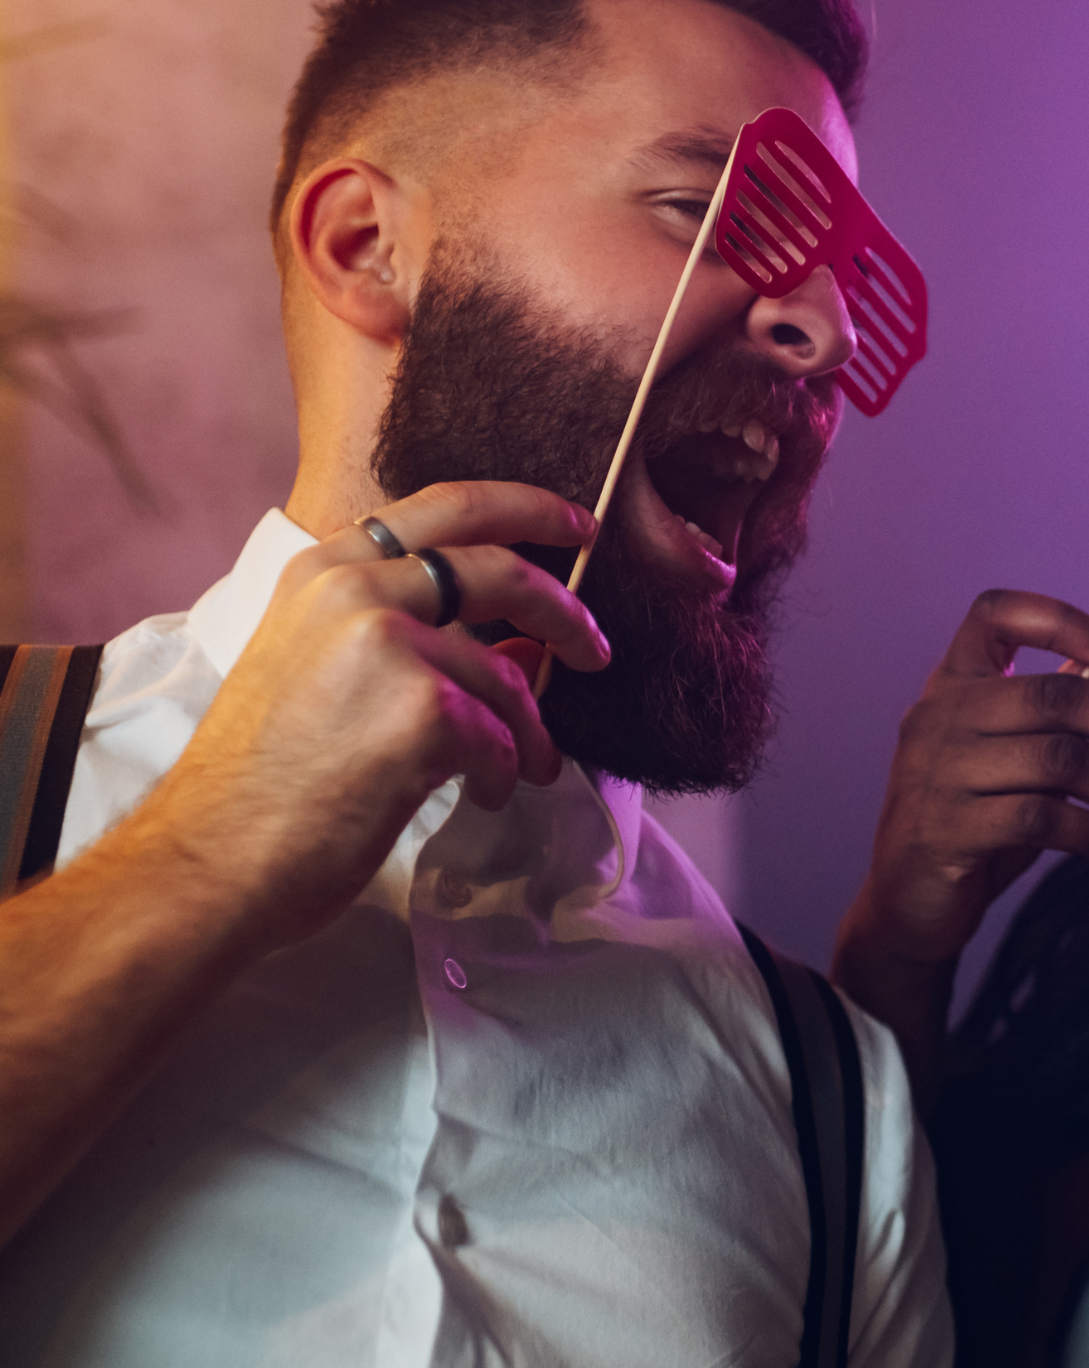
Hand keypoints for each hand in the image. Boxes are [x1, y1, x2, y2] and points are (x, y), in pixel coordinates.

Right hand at [154, 480, 609, 950]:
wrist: (213, 860)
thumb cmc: (266, 782)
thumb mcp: (319, 671)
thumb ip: (410, 638)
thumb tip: (525, 647)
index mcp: (324, 570)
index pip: (445, 508)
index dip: (524, 508)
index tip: (576, 524)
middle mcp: (354, 590)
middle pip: (500, 570)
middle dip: (564, 611)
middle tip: (595, 647)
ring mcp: (388, 644)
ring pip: (507, 675)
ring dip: (528, 729)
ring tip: (525, 768)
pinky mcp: (423, 709)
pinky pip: (501, 735)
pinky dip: (504, 771)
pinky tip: (483, 794)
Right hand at [833, 590, 1088, 1100]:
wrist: (906, 907)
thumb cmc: (969, 823)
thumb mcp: (1005, 758)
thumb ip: (1045, 715)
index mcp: (951, 685)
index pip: (993, 615)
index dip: (1061, 620)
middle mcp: (939, 716)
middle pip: (1056, 697)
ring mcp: (938, 772)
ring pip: (1061, 762)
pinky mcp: (947, 830)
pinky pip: (1042, 818)